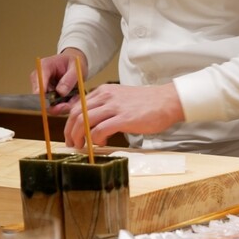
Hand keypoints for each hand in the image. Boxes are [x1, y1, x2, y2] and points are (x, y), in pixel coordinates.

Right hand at [30, 48, 87, 114]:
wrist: (75, 65)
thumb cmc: (74, 63)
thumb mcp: (76, 68)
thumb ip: (69, 79)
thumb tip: (60, 93)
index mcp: (44, 67)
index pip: (38, 82)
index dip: (42, 95)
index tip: (50, 103)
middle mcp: (40, 79)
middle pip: (41, 98)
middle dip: (56, 105)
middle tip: (69, 105)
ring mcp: (44, 89)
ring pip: (49, 105)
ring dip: (63, 106)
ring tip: (75, 98)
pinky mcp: (49, 97)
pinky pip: (56, 106)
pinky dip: (65, 105)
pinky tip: (73, 99)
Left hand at [64, 82, 184, 147]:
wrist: (167, 101)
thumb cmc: (148, 104)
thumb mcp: (122, 99)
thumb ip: (108, 109)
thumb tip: (97, 128)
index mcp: (103, 92)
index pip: (77, 106)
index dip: (71, 123)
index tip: (73, 134)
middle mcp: (105, 97)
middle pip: (76, 114)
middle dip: (70, 132)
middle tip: (73, 144)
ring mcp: (114, 107)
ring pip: (84, 122)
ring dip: (79, 137)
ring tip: (82, 147)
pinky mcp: (123, 119)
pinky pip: (100, 130)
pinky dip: (95, 140)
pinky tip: (102, 143)